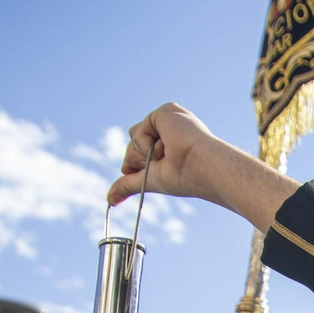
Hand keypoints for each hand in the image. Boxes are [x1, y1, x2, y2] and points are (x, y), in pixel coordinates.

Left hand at [107, 103, 224, 207]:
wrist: (203, 168)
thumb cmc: (186, 177)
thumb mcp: (151, 180)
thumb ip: (129, 184)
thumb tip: (110, 200)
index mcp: (168, 142)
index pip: (138, 152)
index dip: (142, 165)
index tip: (162, 169)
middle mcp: (167, 128)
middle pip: (132, 145)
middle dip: (143, 160)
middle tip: (166, 162)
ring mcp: (167, 119)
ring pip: (133, 137)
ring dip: (147, 153)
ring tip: (171, 154)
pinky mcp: (165, 111)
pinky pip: (139, 131)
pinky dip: (149, 144)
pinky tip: (170, 144)